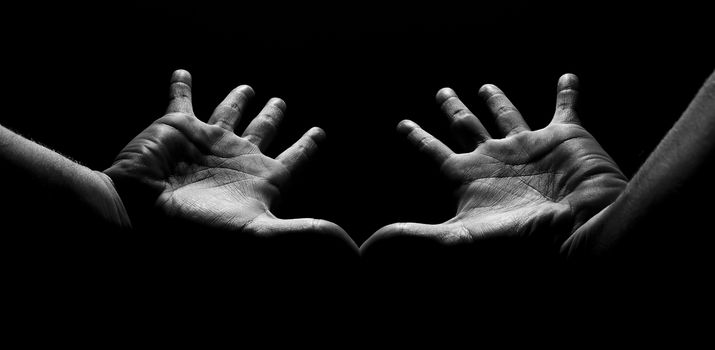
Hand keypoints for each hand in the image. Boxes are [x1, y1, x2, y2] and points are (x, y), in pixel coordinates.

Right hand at [105, 70, 353, 247]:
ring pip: (228, 113)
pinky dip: (182, 85)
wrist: (140, 215)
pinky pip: (182, 99)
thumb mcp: (258, 234)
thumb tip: (348, 252)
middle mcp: (237, 158)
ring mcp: (207, 141)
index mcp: (260, 179)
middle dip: (273, 117)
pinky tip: (183, 72)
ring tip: (249, 88)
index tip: (319, 132)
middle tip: (281, 102)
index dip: (307, 146)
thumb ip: (302, 237)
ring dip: (238, 100)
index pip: (294, 158)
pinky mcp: (177, 127)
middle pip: (263, 131)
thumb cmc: (198, 227)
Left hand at [363, 74, 627, 252]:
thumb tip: (372, 248)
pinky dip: (566, 92)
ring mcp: (529, 146)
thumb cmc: (524, 237)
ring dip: (497, 100)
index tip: (401, 124)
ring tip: (485, 85)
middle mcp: (495, 158)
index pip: (433, 152)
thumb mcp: (462, 239)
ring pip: (507, 114)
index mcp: (469, 176)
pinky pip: (565, 107)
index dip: (417, 138)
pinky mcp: (565, 136)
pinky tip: (567, 78)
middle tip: (441, 92)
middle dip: (453, 109)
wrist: (582, 229)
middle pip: (465, 126)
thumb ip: (418, 240)